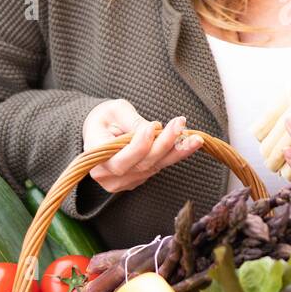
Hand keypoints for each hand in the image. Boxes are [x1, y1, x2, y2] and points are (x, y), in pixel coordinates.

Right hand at [82, 99, 202, 193]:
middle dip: (164, 144)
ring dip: (177, 151)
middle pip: (142, 164)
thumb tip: (156, 129)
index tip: (153, 126)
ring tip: (195, 138)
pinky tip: (190, 143)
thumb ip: (132, 120)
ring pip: (155, 166)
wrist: (102, 130)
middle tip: (180, 125)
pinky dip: (176, 154)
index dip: (139, 145)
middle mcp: (108, 175)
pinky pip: (160, 166)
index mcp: (95, 157)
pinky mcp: (139, 179)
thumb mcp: (115, 110)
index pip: (120, 159)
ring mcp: (124, 180)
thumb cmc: (106, 117)